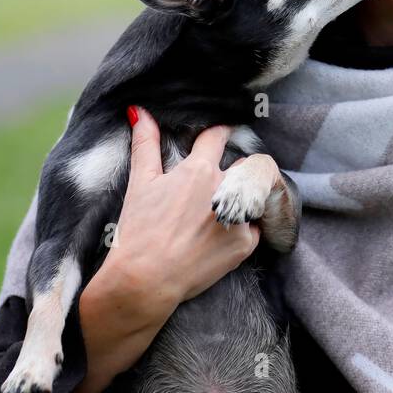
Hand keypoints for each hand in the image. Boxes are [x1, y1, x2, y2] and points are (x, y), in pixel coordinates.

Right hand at [100, 105, 260, 320]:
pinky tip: (219, 237)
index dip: (218, 132)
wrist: (145, 281)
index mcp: (200, 170)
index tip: (219, 136)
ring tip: (215, 214)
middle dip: (233, 170)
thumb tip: (139, 111)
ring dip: (240, 198)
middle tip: (212, 188)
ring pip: (251, 195)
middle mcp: (224, 189)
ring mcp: (238, 217)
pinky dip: (241, 228)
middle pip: (243, 165)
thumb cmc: (138, 231)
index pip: (218, 135)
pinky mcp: (246, 244)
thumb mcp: (140, 183)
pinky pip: (253, 226)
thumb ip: (145, 144)